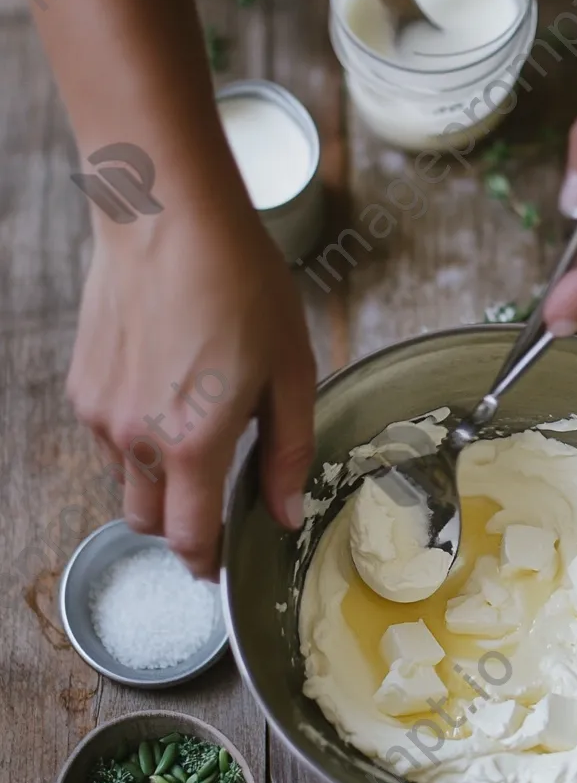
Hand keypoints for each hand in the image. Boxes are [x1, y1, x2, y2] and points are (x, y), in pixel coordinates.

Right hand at [67, 192, 314, 577]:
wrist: (167, 217)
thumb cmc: (242, 287)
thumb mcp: (290, 372)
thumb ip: (288, 453)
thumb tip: (284, 513)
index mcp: (192, 442)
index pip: (189, 538)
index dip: (206, 562)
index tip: (220, 565)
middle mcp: (133, 438)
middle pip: (149, 521)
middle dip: (181, 524)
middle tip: (215, 495)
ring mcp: (99, 412)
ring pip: (126, 480)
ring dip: (158, 477)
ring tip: (196, 423)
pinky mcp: (81, 385)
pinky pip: (109, 437)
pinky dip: (136, 438)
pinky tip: (167, 391)